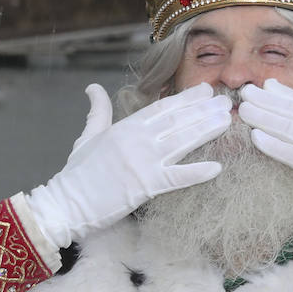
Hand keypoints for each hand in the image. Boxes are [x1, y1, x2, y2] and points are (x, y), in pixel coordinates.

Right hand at [28, 83, 230, 246]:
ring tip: (226, 123)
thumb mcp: (87, 136)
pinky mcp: (145, 186)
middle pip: (176, 121)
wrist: (66, 204)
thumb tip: (92, 87)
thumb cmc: (76, 173)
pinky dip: (196, 172)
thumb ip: (97, 111)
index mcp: (125, 127)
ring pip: (181, 143)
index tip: (205, 91)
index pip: (161, 108)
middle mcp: (136, 140)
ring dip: (206, 131)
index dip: (186, 99)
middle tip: (226, 104)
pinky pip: (176, 178)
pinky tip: (217, 167)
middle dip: (203, 111)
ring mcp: (142, 163)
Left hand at [238, 80, 292, 233]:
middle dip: (265, 100)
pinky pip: (286, 153)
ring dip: (261, 117)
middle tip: (245, 91)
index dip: (285, 92)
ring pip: (284, 128)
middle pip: (290, 110)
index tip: (268, 84)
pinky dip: (269, 144)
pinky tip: (254, 137)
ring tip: (242, 109)